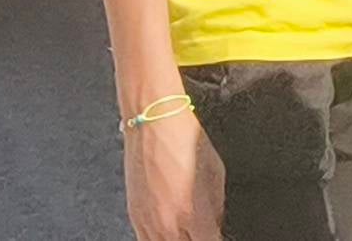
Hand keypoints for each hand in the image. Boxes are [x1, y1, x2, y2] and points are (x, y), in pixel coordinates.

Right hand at [123, 104, 223, 240]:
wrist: (152, 121)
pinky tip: (167, 226)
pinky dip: (159, 235)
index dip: (215, 237)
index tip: (215, 233)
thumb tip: (216, 223)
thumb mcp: (215, 173)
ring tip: (184, 227)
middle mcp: (168, 224)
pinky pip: (146, 239)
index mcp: (194, 216)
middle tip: (199, 227)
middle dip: (196, 237)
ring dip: (177, 237)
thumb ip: (217, 207)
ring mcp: (147, 222)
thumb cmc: (183, 139)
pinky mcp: (133, 215)